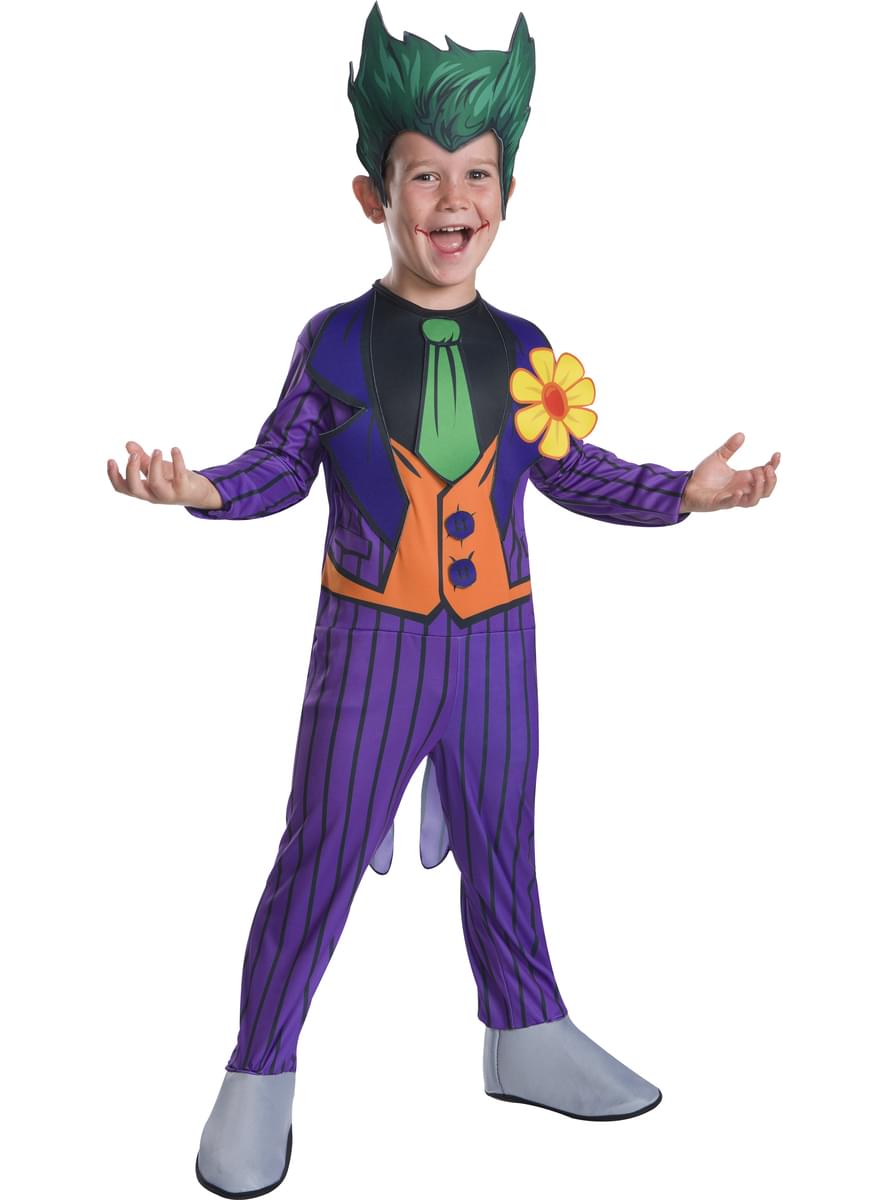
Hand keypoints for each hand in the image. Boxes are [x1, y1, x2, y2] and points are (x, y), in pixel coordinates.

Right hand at [107, 441, 221, 507]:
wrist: (198, 494)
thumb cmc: (172, 481)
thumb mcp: (154, 469)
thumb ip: (141, 458)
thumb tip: (128, 444)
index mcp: (143, 490)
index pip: (122, 488)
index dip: (113, 476)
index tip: (111, 459)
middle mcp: (153, 495)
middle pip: (135, 488)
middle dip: (131, 470)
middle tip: (133, 455)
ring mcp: (168, 494)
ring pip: (156, 483)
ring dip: (154, 465)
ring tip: (157, 449)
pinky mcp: (184, 489)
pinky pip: (179, 475)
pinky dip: (177, 461)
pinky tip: (174, 449)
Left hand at [680, 432, 779, 513]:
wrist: (686, 487)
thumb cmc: (703, 476)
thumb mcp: (718, 458)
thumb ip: (730, 447)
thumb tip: (741, 434)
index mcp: (743, 479)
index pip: (765, 475)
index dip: (773, 466)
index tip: (776, 454)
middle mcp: (741, 489)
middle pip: (765, 490)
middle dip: (770, 480)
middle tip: (768, 468)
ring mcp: (732, 497)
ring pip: (753, 500)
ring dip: (759, 489)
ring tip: (758, 476)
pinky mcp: (720, 503)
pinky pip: (732, 504)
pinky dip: (737, 499)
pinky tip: (738, 490)